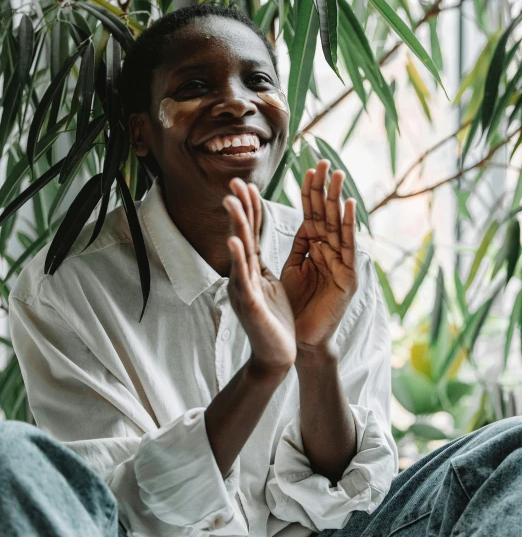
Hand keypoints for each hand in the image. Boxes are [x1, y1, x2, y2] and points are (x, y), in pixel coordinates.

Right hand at [223, 178, 296, 372]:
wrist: (276, 355)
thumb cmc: (274, 320)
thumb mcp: (270, 284)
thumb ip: (262, 263)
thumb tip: (255, 242)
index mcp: (252, 269)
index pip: (251, 233)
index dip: (250, 208)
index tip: (248, 184)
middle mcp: (243, 275)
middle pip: (242, 236)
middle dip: (239, 208)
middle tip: (234, 181)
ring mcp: (244, 289)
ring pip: (240, 252)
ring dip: (236, 225)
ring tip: (231, 201)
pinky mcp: (249, 304)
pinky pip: (243, 278)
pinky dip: (238, 259)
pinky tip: (234, 241)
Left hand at [280, 160, 358, 352]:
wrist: (301, 341)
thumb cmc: (297, 307)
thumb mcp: (294, 270)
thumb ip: (300, 246)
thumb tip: (302, 220)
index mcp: (316, 250)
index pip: (312, 215)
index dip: (310, 193)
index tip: (308, 167)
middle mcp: (331, 253)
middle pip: (326, 215)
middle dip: (325, 188)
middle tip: (324, 160)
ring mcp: (342, 265)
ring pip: (338, 226)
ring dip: (337, 199)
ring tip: (338, 175)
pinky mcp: (348, 279)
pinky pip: (348, 248)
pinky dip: (348, 226)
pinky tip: (347, 205)